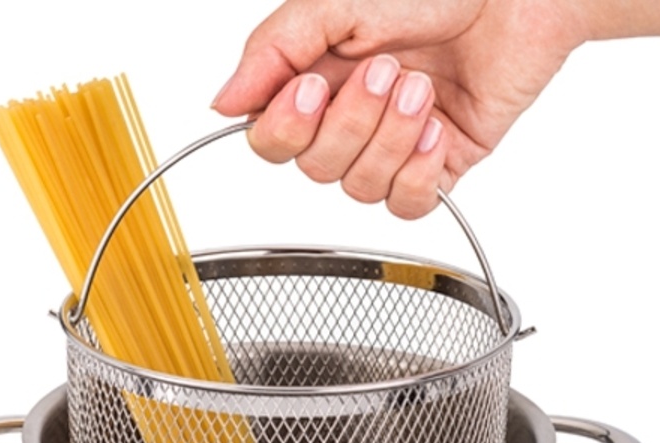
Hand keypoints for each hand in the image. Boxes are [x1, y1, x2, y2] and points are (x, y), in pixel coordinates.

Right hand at [211, 0, 589, 216]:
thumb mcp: (337, 3)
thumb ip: (274, 51)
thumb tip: (222, 104)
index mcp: (316, 81)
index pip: (269, 142)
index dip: (286, 128)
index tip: (313, 85)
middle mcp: (349, 120)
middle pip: (315, 170)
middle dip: (351, 123)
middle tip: (387, 70)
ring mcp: (392, 148)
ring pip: (360, 189)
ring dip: (391, 138)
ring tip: (421, 88)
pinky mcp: (436, 168)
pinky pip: (407, 205)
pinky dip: (420, 171)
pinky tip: (437, 128)